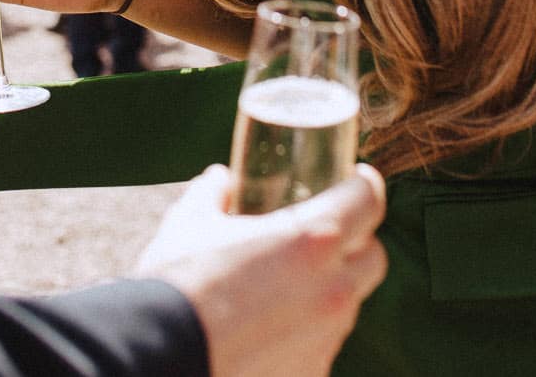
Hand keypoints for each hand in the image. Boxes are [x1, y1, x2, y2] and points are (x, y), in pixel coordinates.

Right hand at [137, 164, 387, 376]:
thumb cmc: (178, 283)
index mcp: (313, 240)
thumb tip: (220, 179)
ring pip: (349, 302)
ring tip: (289, 283)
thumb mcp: (191, 222)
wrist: (162, 356)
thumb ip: (212, 192)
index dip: (365, 184)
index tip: (355, 178)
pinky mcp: (312, 373)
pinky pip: (323, 342)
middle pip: (373, 256)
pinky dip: (307, 328)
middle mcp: (333, 289)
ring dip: (332, 286)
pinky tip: (271, 326)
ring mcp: (326, 337)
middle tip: (325, 233)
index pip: (369, 200)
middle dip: (357, 241)